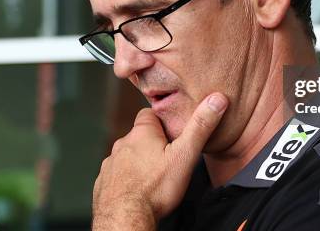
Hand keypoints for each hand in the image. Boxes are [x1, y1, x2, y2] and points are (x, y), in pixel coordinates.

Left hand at [92, 92, 228, 229]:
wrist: (125, 219)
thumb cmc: (156, 189)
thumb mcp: (185, 155)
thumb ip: (200, 127)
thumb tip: (216, 100)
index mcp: (141, 133)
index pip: (149, 114)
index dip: (162, 121)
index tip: (172, 131)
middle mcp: (122, 144)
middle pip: (139, 136)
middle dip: (151, 143)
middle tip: (168, 157)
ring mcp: (110, 164)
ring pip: (127, 156)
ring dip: (138, 162)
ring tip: (155, 176)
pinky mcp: (103, 183)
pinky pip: (116, 175)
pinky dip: (126, 179)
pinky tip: (139, 189)